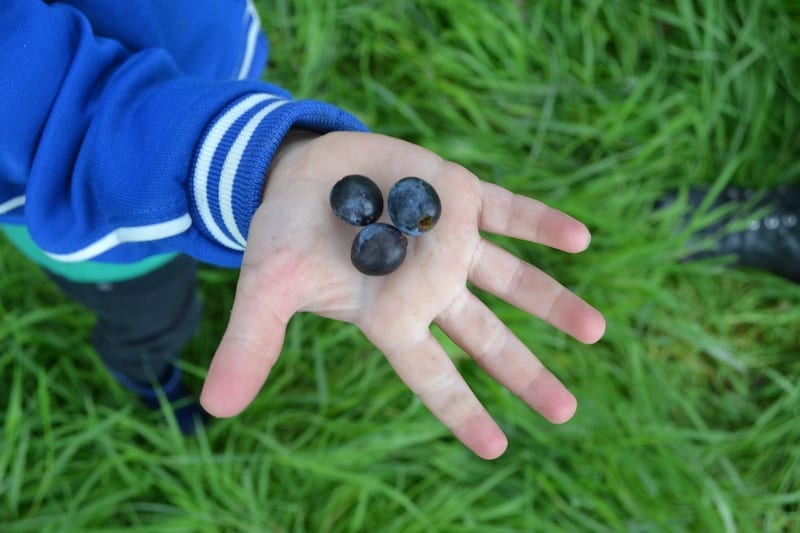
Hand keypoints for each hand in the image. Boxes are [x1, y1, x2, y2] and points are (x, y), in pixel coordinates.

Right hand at [199, 131, 604, 458]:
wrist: (302, 176)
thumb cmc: (287, 237)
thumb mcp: (267, 290)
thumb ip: (252, 345)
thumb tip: (214, 409)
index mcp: (390, 316)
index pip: (430, 375)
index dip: (461, 411)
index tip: (497, 449)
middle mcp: (429, 286)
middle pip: (484, 338)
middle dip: (523, 372)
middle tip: (565, 412)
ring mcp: (448, 242)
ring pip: (509, 279)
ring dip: (551, 302)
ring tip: (594, 331)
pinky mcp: (456, 195)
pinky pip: (508, 212)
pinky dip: (540, 224)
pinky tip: (579, 240)